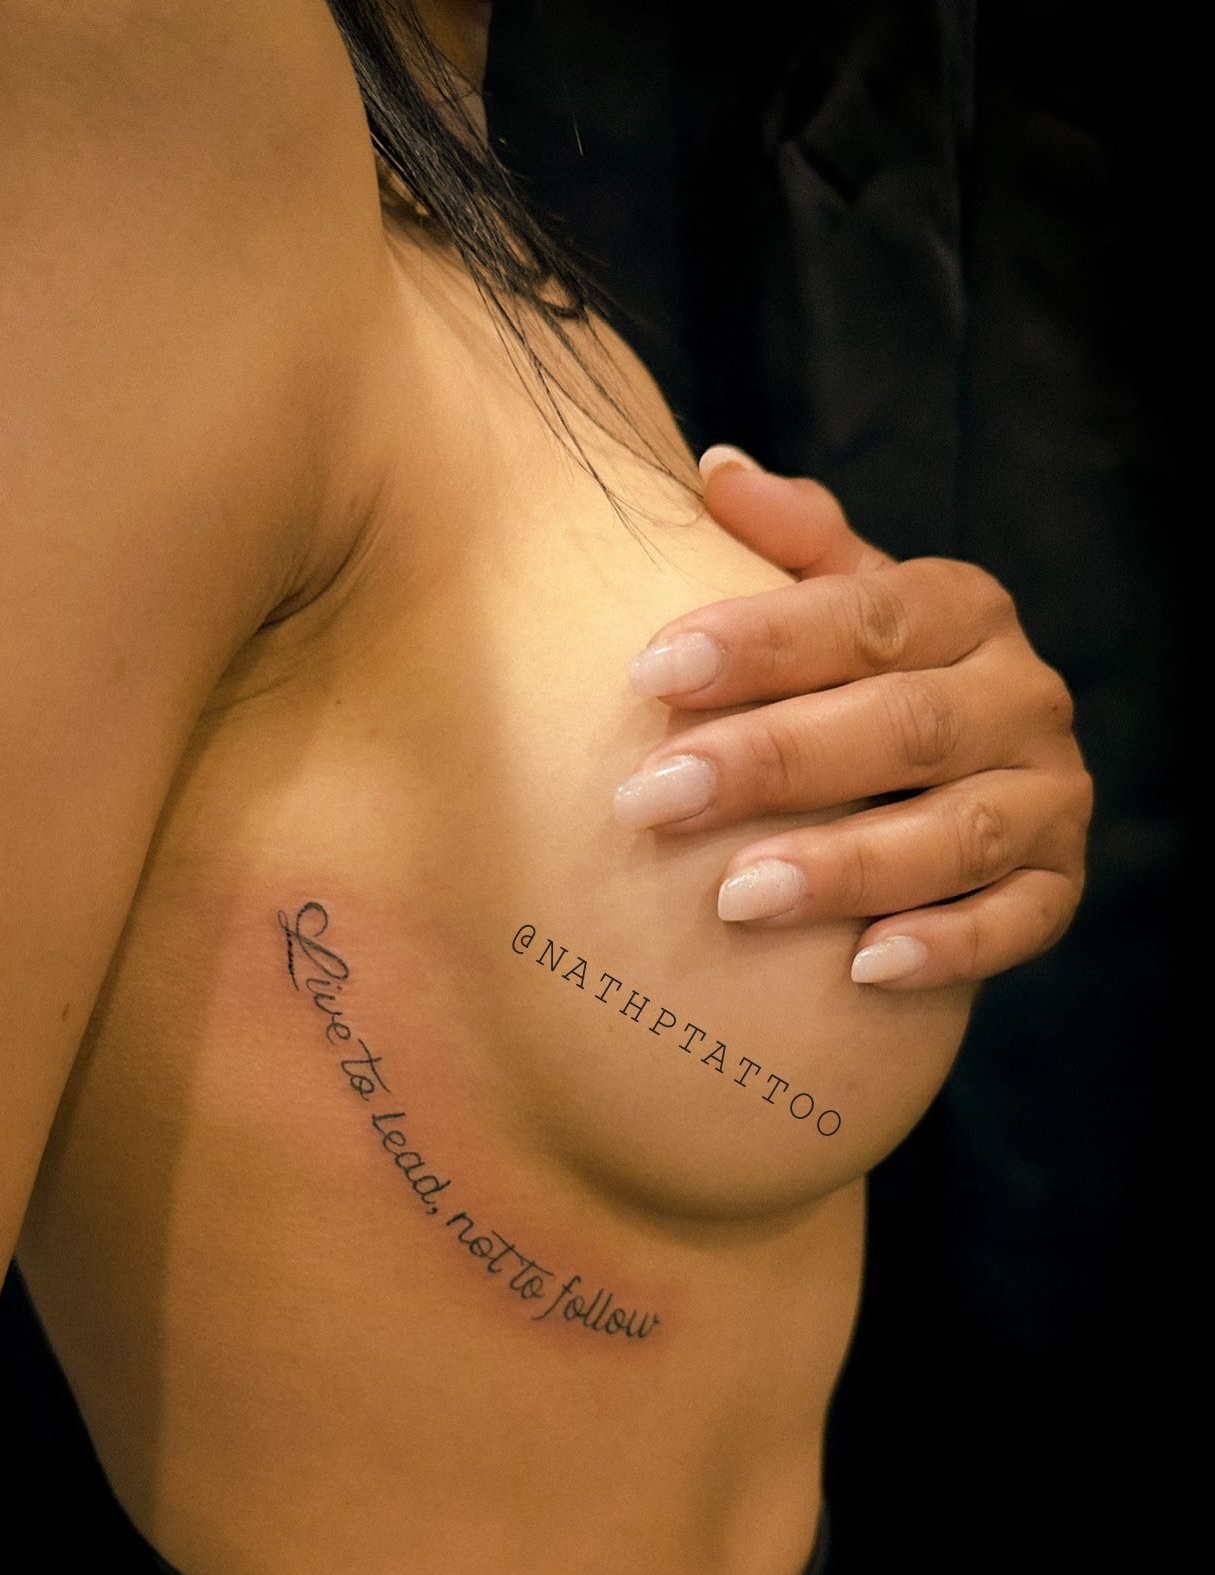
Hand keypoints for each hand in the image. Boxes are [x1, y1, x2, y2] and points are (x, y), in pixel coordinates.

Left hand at [613, 446, 1093, 989]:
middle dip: (770, 765)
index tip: (650, 671)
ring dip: (845, 867)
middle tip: (650, 800)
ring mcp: (1049, 795)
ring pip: (957, 833)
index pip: (863, 615)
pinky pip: (1015, 924)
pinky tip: (862, 972)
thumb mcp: (833, 606)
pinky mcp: (1057, 886)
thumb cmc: (854, 685)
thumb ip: (788, 546)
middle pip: (900, 726)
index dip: (759, 641)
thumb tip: (716, 470)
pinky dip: (946, 947)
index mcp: (961, 610)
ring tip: (735, 898)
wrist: (946, 787)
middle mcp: (1021, 696)